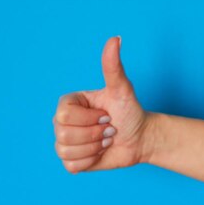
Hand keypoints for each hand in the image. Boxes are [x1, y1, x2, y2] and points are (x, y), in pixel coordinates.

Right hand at [53, 37, 150, 172]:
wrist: (140, 138)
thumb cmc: (131, 111)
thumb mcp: (123, 90)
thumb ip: (113, 66)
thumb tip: (115, 38)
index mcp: (69, 102)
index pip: (63, 115)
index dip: (89, 119)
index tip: (106, 114)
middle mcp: (63, 121)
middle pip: (63, 134)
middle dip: (94, 134)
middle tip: (109, 128)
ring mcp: (65, 141)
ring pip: (66, 151)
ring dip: (94, 148)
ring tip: (106, 139)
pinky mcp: (71, 160)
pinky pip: (71, 166)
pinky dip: (90, 161)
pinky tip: (100, 152)